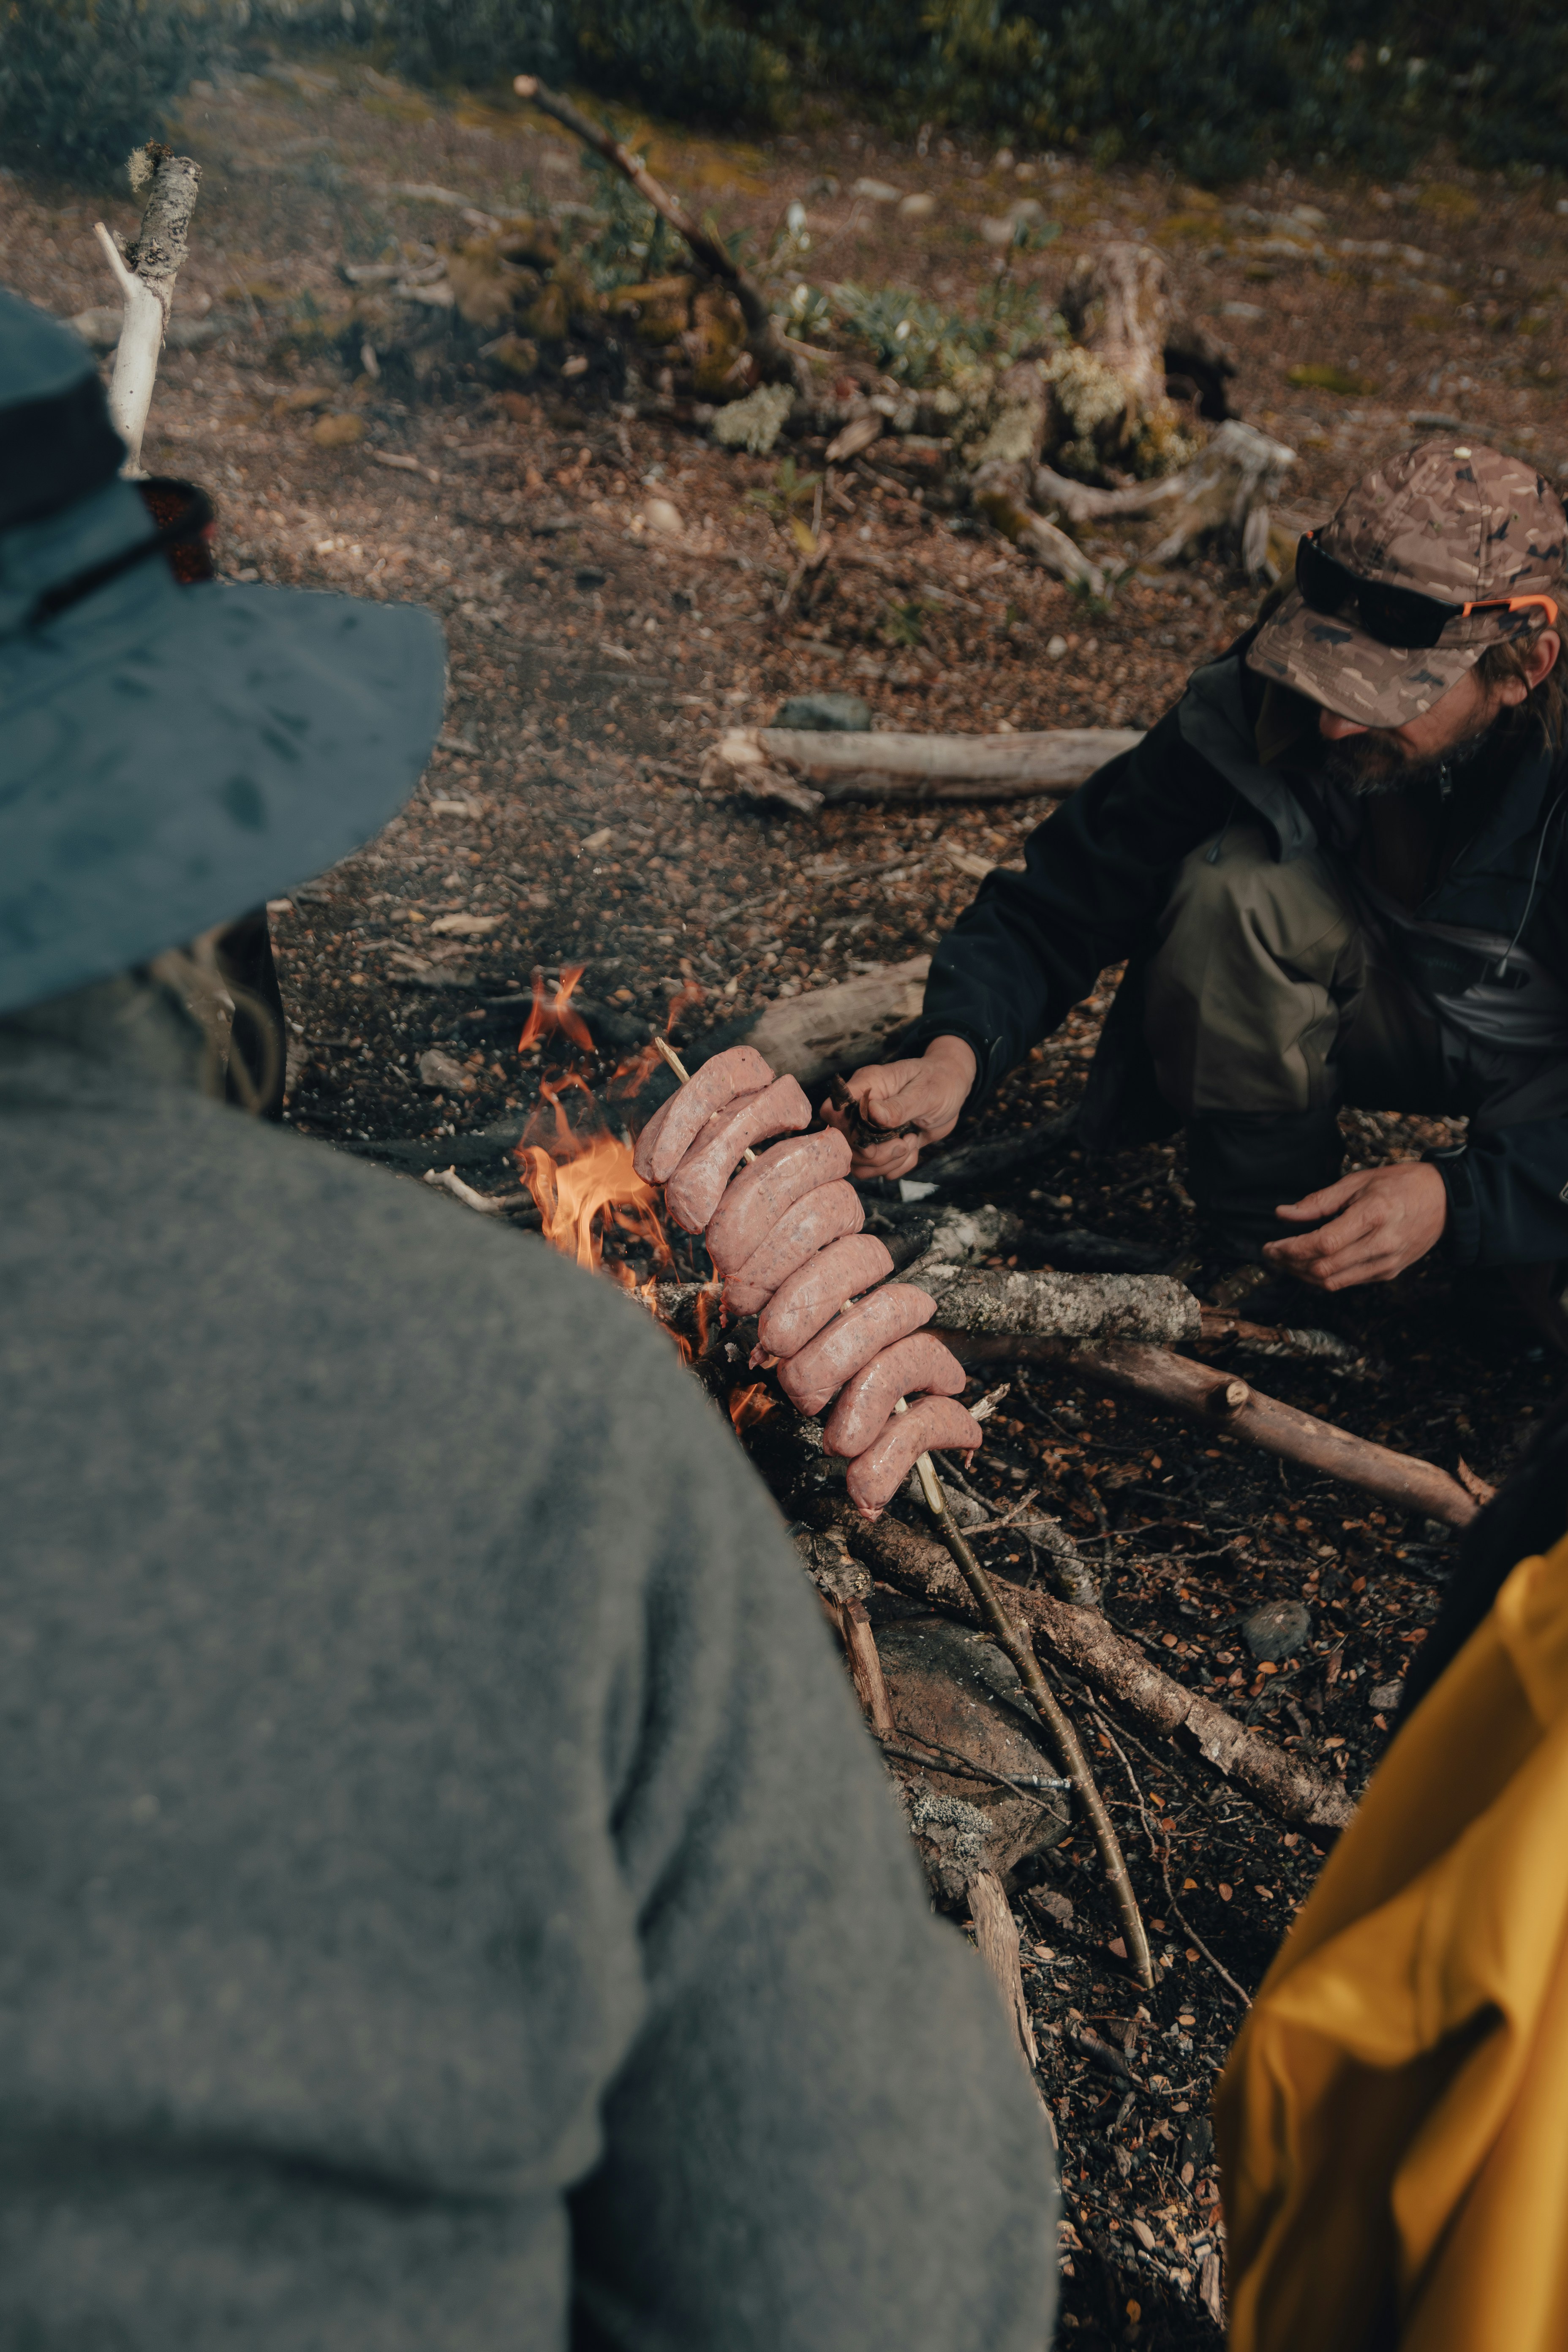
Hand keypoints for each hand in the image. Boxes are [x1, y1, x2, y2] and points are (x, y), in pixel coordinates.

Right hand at [826, 1035, 978, 1178]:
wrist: (952, 1088)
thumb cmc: (938, 1081)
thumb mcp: (925, 1092)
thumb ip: (899, 1106)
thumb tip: (873, 1113)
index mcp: (866, 1087)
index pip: (833, 1110)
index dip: (845, 1129)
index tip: (874, 1134)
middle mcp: (861, 1110)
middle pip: (846, 1146)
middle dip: (878, 1153)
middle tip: (904, 1142)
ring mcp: (869, 1130)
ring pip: (860, 1164)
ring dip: (888, 1162)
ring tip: (910, 1142)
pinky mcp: (881, 1146)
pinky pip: (879, 1170)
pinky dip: (898, 1166)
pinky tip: (913, 1148)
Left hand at [1261, 1160, 1447, 1290]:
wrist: (1444, 1200)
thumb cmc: (1399, 1184)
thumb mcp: (1357, 1182)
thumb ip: (1319, 1201)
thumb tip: (1283, 1214)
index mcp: (1373, 1215)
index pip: (1324, 1243)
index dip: (1292, 1248)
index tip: (1271, 1246)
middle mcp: (1382, 1244)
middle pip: (1325, 1267)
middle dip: (1291, 1264)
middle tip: (1273, 1254)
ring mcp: (1387, 1262)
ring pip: (1334, 1281)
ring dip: (1303, 1275)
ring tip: (1287, 1261)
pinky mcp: (1389, 1272)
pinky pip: (1348, 1282)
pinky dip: (1324, 1276)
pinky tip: (1311, 1263)